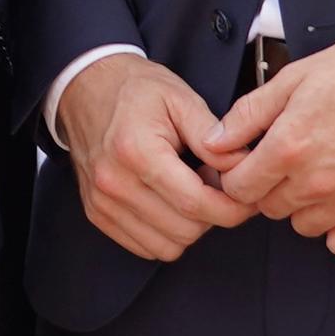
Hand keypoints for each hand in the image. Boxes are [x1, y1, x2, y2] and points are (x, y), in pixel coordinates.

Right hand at [52, 56, 246, 263]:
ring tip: (190, 191)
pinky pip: (146, 247)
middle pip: (185, 230)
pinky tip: (169, 202)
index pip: (196, 203)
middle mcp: (114, 183)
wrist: (87, 88)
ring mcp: (102, 203)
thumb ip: (213, 136)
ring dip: (190, 227)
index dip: (233, 208)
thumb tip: (243, 168)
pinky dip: (166, 234)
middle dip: (213, 214)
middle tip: (215, 184)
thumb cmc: (136, 90)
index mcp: (137, 152)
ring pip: (167, 247)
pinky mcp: (97, 214)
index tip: (247, 197)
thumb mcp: (181, 99)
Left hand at [221, 29, 334, 254]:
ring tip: (321, 173)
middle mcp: (317, 181)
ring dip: (303, 206)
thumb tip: (213, 142)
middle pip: (269, 208)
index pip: (239, 188)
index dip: (239, 174)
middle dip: (271, 187)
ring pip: (302, 226)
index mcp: (290, 146)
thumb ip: (248, 114)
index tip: (251, 163)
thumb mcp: (296, 77)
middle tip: (291, 161)